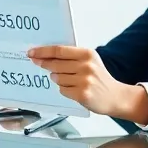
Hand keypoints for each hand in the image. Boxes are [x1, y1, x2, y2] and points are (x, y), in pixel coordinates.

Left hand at [26, 45, 147, 123]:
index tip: (31, 53)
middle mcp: (86, 66)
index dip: (42, 51)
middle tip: (38, 63)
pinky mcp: (82, 94)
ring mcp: (84, 80)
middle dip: (44, 64)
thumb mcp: (90, 61)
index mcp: (87, 54)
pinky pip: (62, 90)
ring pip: (57, 78)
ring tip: (70, 80)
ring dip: (58, 79)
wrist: (115, 96)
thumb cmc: (100, 78)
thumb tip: (46, 55)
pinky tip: (74, 89)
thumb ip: (71, 57)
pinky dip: (64, 89)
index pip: (59, 50)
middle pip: (55, 64)